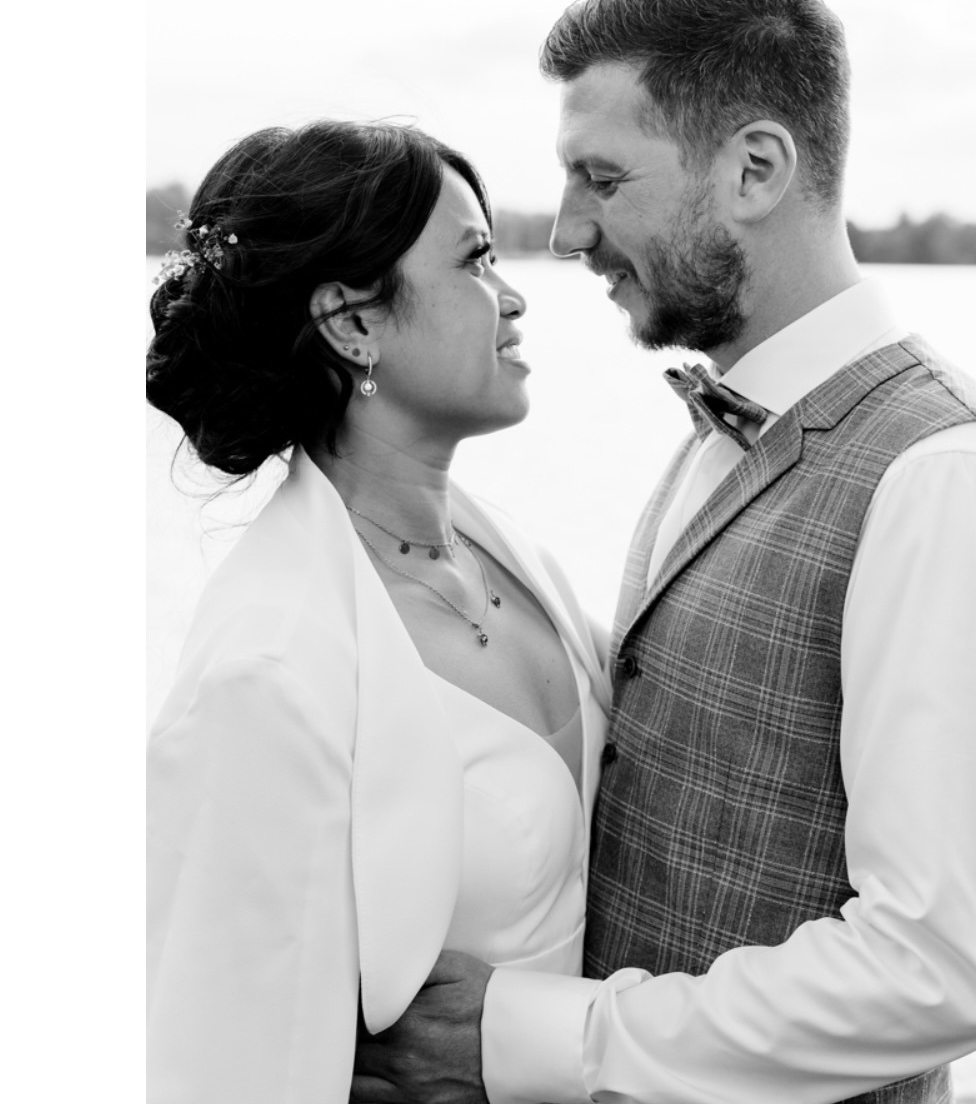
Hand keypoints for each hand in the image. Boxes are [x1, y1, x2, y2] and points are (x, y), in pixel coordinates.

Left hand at [351, 949, 493, 1103]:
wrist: (522, 1042)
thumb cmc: (486, 1000)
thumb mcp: (453, 967)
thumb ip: (410, 967)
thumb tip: (375, 965)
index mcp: (407, 1022)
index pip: (354, 1017)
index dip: (346, 1008)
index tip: (344, 999)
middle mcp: (403, 1061)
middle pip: (352, 1052)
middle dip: (347, 1037)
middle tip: (345, 1021)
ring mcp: (411, 1091)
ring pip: (357, 1085)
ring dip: (352, 1067)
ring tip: (356, 1048)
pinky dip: (366, 1090)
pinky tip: (370, 1073)